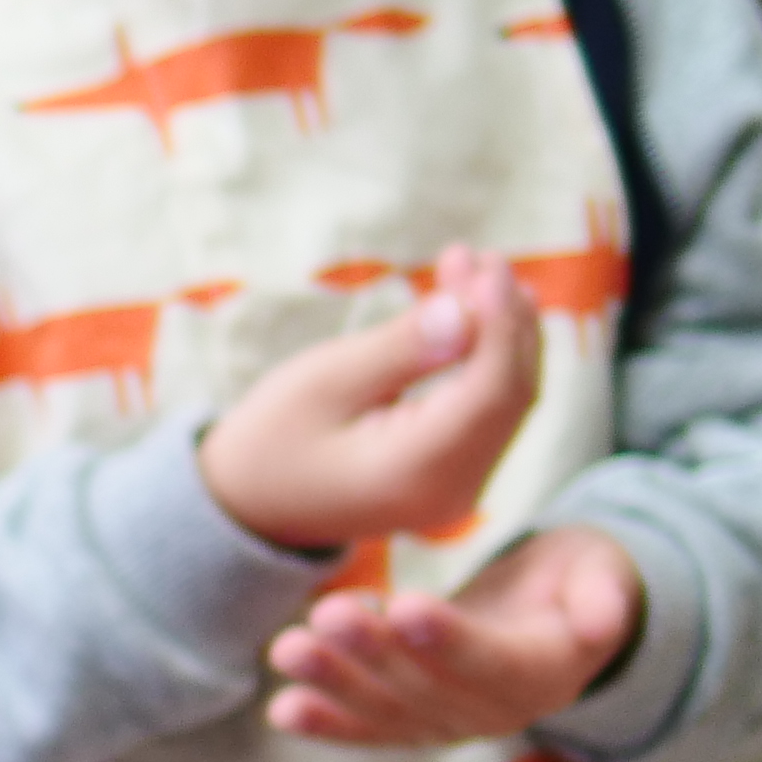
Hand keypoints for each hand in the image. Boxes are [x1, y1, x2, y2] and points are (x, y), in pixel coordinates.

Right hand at [196, 248, 540, 555]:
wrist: (250, 505)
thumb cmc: (273, 440)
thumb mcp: (324, 381)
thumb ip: (402, 347)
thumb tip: (466, 308)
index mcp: (416, 473)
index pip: (490, 392)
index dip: (498, 323)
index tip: (486, 265)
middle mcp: (452, 492)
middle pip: (511, 394)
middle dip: (504, 319)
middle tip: (479, 256)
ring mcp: (460, 491)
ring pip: (509, 399)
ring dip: (501, 333)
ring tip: (476, 271)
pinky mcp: (457, 476)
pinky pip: (490, 411)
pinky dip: (487, 359)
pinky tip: (477, 313)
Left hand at [265, 524, 643, 749]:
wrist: (557, 611)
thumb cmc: (579, 578)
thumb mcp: (602, 572)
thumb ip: (603, 595)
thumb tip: (604, 624)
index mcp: (546, 674)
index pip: (491, 663)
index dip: (449, 641)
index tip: (406, 608)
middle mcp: (496, 712)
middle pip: (427, 689)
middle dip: (374, 654)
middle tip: (327, 616)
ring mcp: (452, 724)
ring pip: (389, 710)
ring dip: (334, 684)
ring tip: (288, 651)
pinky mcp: (417, 723)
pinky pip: (369, 729)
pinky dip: (326, 722)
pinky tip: (283, 710)